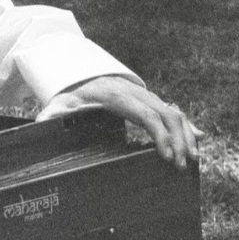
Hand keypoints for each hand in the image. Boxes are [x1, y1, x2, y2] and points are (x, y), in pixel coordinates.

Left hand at [37, 74, 201, 169]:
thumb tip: (39, 124)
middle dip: (178, 140)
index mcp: (118, 96)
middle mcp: (137, 94)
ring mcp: (147, 95)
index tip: (166, 155)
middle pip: (166, 115)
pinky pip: (173, 110)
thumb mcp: (59, 102)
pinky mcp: (151, 99)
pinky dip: (187, 124)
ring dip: (187, 134)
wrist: (81, 73)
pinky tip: (198, 138)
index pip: (145, 115)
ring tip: (194, 158)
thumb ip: (51, 114)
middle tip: (183, 166)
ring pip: (174, 112)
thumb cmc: (72, 92)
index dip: (159, 134)